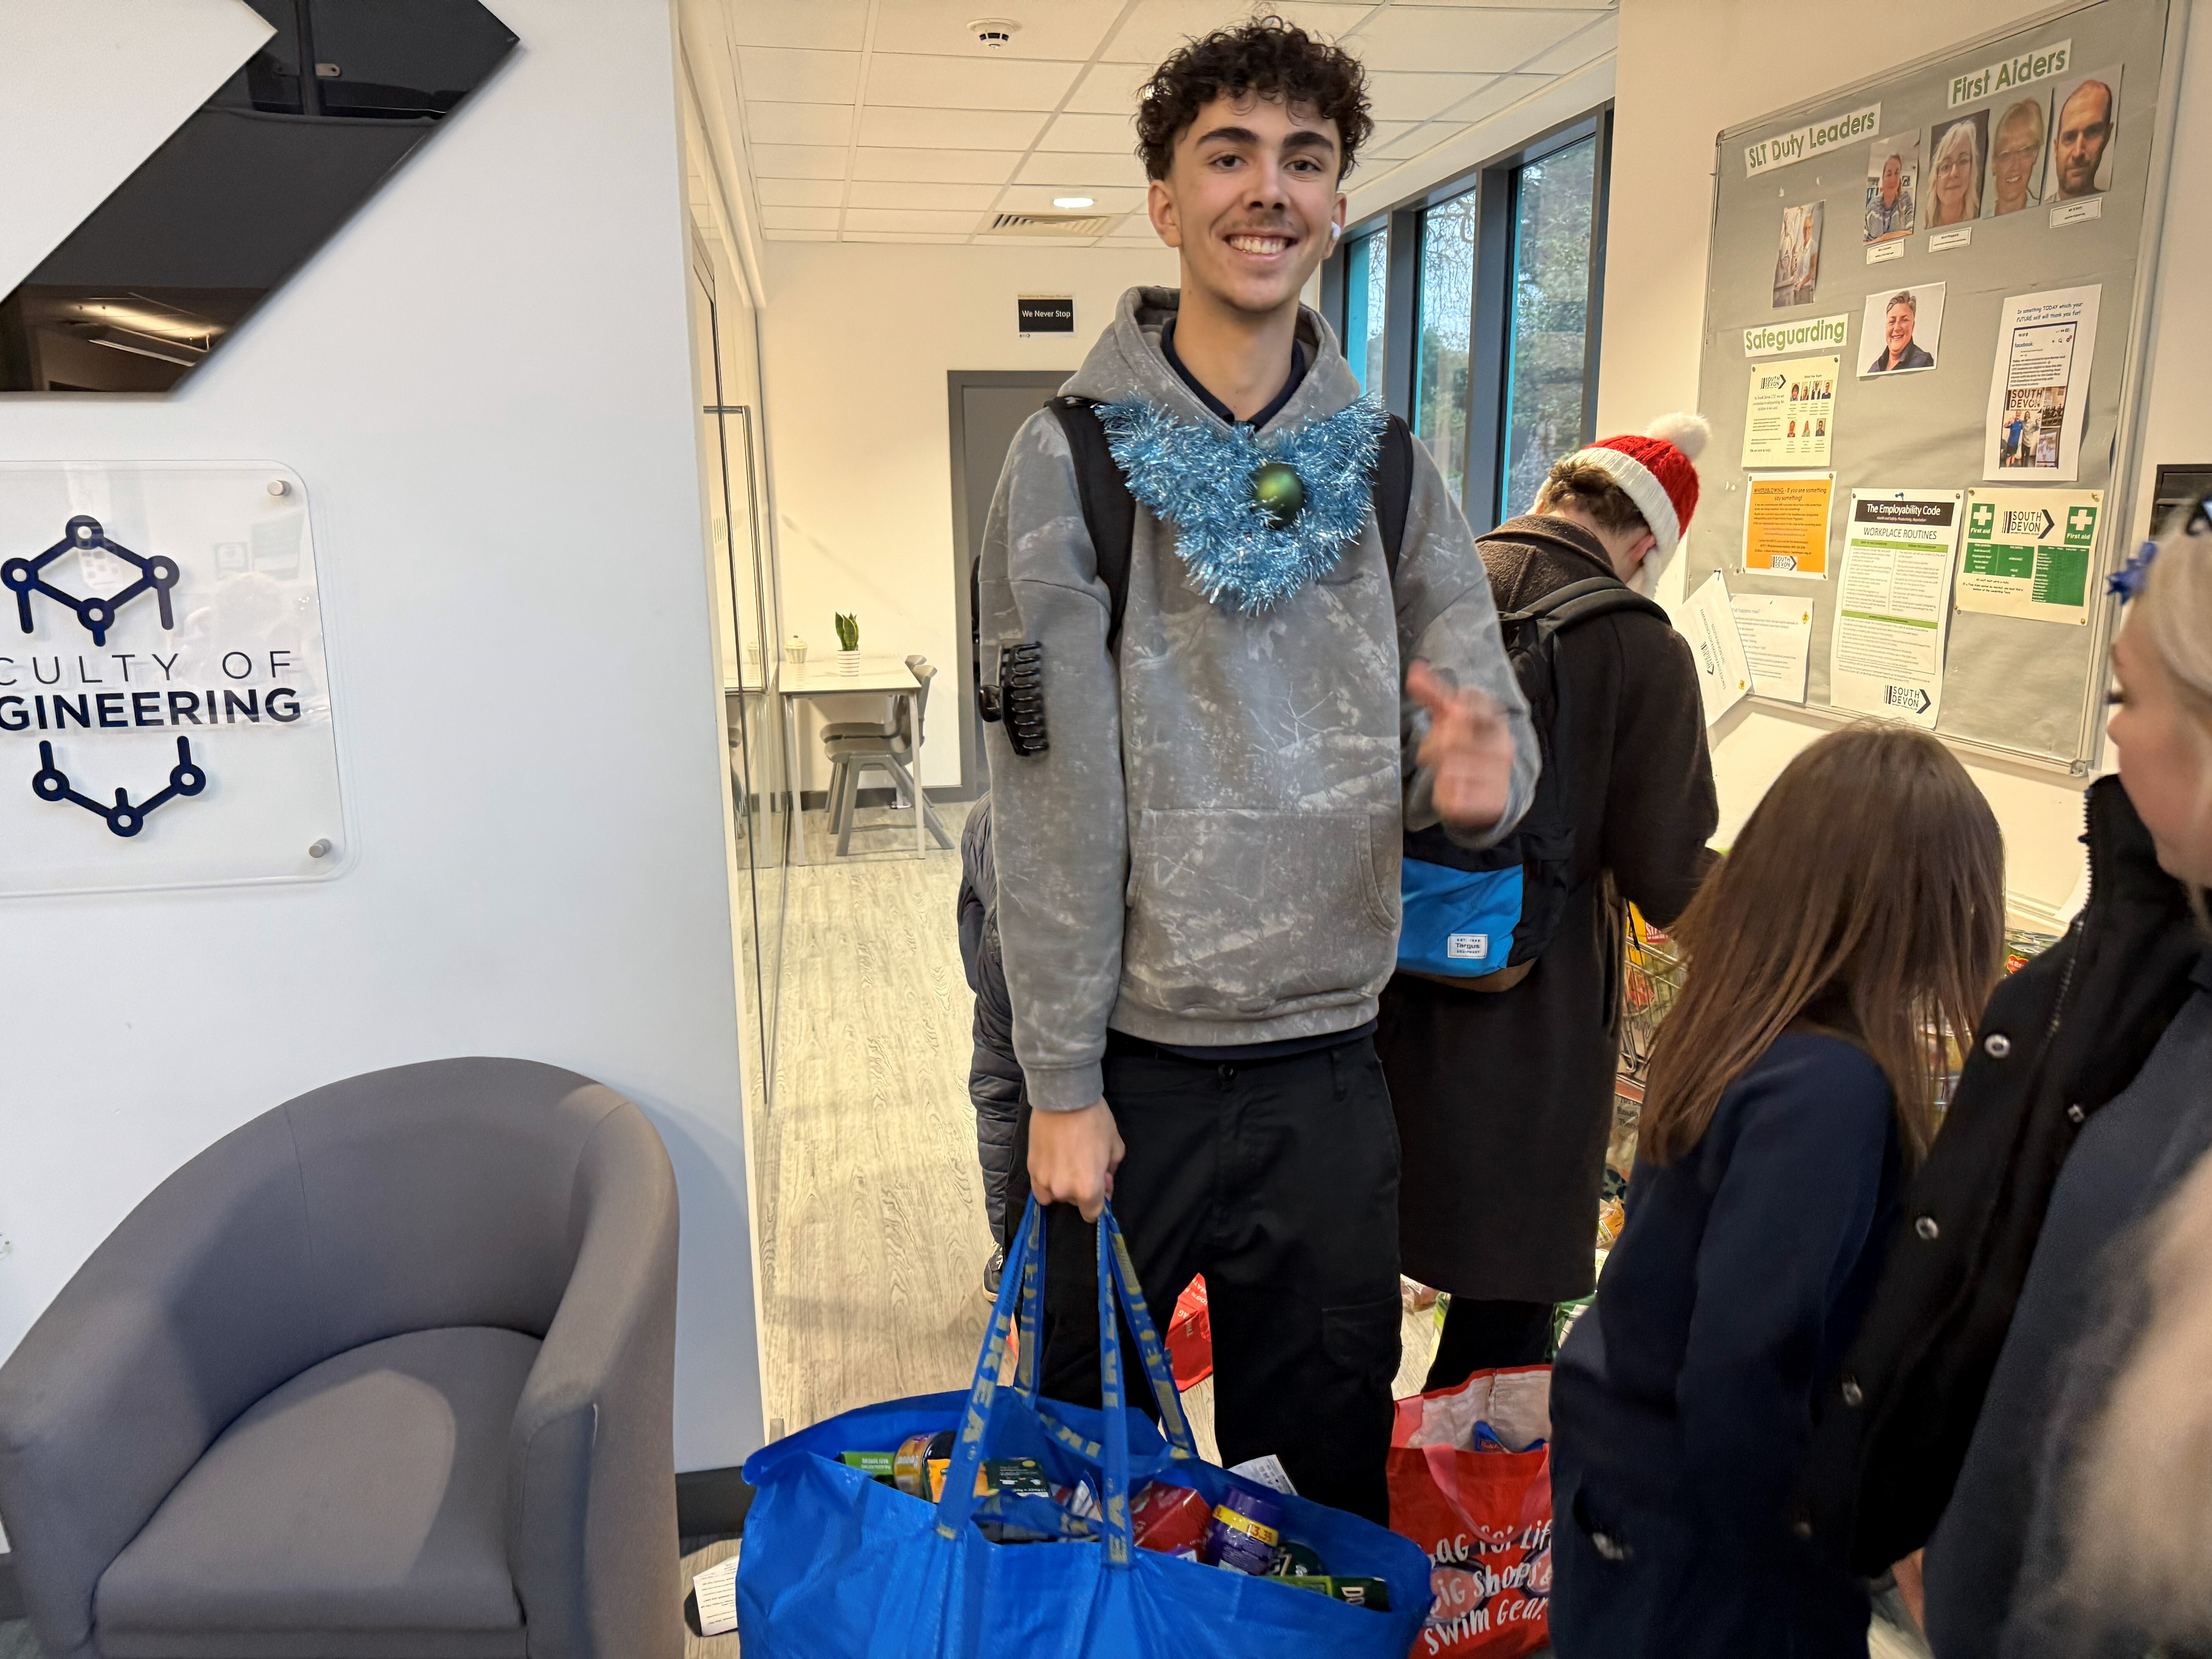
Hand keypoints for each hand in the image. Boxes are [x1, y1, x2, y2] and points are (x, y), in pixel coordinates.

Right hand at [1028, 1098, 1124, 1222]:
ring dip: (1063, 1185)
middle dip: (1082, 1188)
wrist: (1064, 1098)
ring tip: (1067, 1161)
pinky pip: (1039, 1187)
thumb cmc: (1094, 1120)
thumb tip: (1104, 1183)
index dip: (1099, 1200)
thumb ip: (1110, 1172)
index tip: (1101, 1184)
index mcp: (1088, 1189)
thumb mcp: (1115, 1147)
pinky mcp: (1031, 1168)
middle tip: (1086, 1163)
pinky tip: (1053, 1163)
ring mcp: (1044, 1181)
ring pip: (1055, 1195)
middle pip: (1075, 1202)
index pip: (1092, 1213)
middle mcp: (1064, 1191)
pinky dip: (1047, 1181)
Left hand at [1408, 660, 1514, 831]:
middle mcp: (1502, 748)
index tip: (1446, 719)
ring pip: (1449, 771)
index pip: (1466, 711)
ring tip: (1447, 771)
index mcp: (1495, 723)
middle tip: (1431, 752)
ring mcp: (1498, 776)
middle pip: (1451, 742)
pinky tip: (1453, 790)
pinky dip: (1445, 795)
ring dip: (1439, 773)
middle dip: (1434, 746)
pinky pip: (1453, 798)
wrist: (1496, 791)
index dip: (1448, 716)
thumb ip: (1434, 694)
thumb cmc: (1469, 747)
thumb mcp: (1454, 718)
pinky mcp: (1491, 803)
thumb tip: (1414, 668)